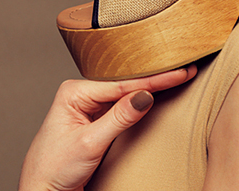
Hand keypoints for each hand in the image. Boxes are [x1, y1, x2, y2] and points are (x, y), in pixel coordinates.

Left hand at [18, 66, 196, 190]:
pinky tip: (156, 93)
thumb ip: (119, 118)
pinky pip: (121, 107)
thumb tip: (145, 96)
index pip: (122, 84)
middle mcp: (81, 94)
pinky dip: (140, 101)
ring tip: (176, 75)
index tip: (180, 72)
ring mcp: (88, 107)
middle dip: (155, 77)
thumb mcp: (89, 143)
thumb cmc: (53, 170)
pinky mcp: (95, 120)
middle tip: (185, 68)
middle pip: (125, 83)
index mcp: (74, 91)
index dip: (154, 79)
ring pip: (125, 94)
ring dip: (149, 88)